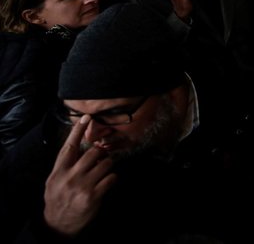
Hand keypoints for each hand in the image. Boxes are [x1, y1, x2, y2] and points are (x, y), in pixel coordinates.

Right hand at [43, 115, 115, 236]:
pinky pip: (112, 178)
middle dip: (100, 153)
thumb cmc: (58, 197)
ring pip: (106, 164)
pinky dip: (112, 178)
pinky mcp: (93, 196)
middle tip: (100, 158)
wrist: (58, 223)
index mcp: (58, 171)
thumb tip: (81, 146)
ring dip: (108, 165)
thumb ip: (66, 164)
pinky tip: (106, 182)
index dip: (78, 131)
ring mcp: (82, 187)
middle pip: (93, 153)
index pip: (69, 147)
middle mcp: (70, 177)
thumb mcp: (54, 180)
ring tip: (102, 172)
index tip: (86, 117)